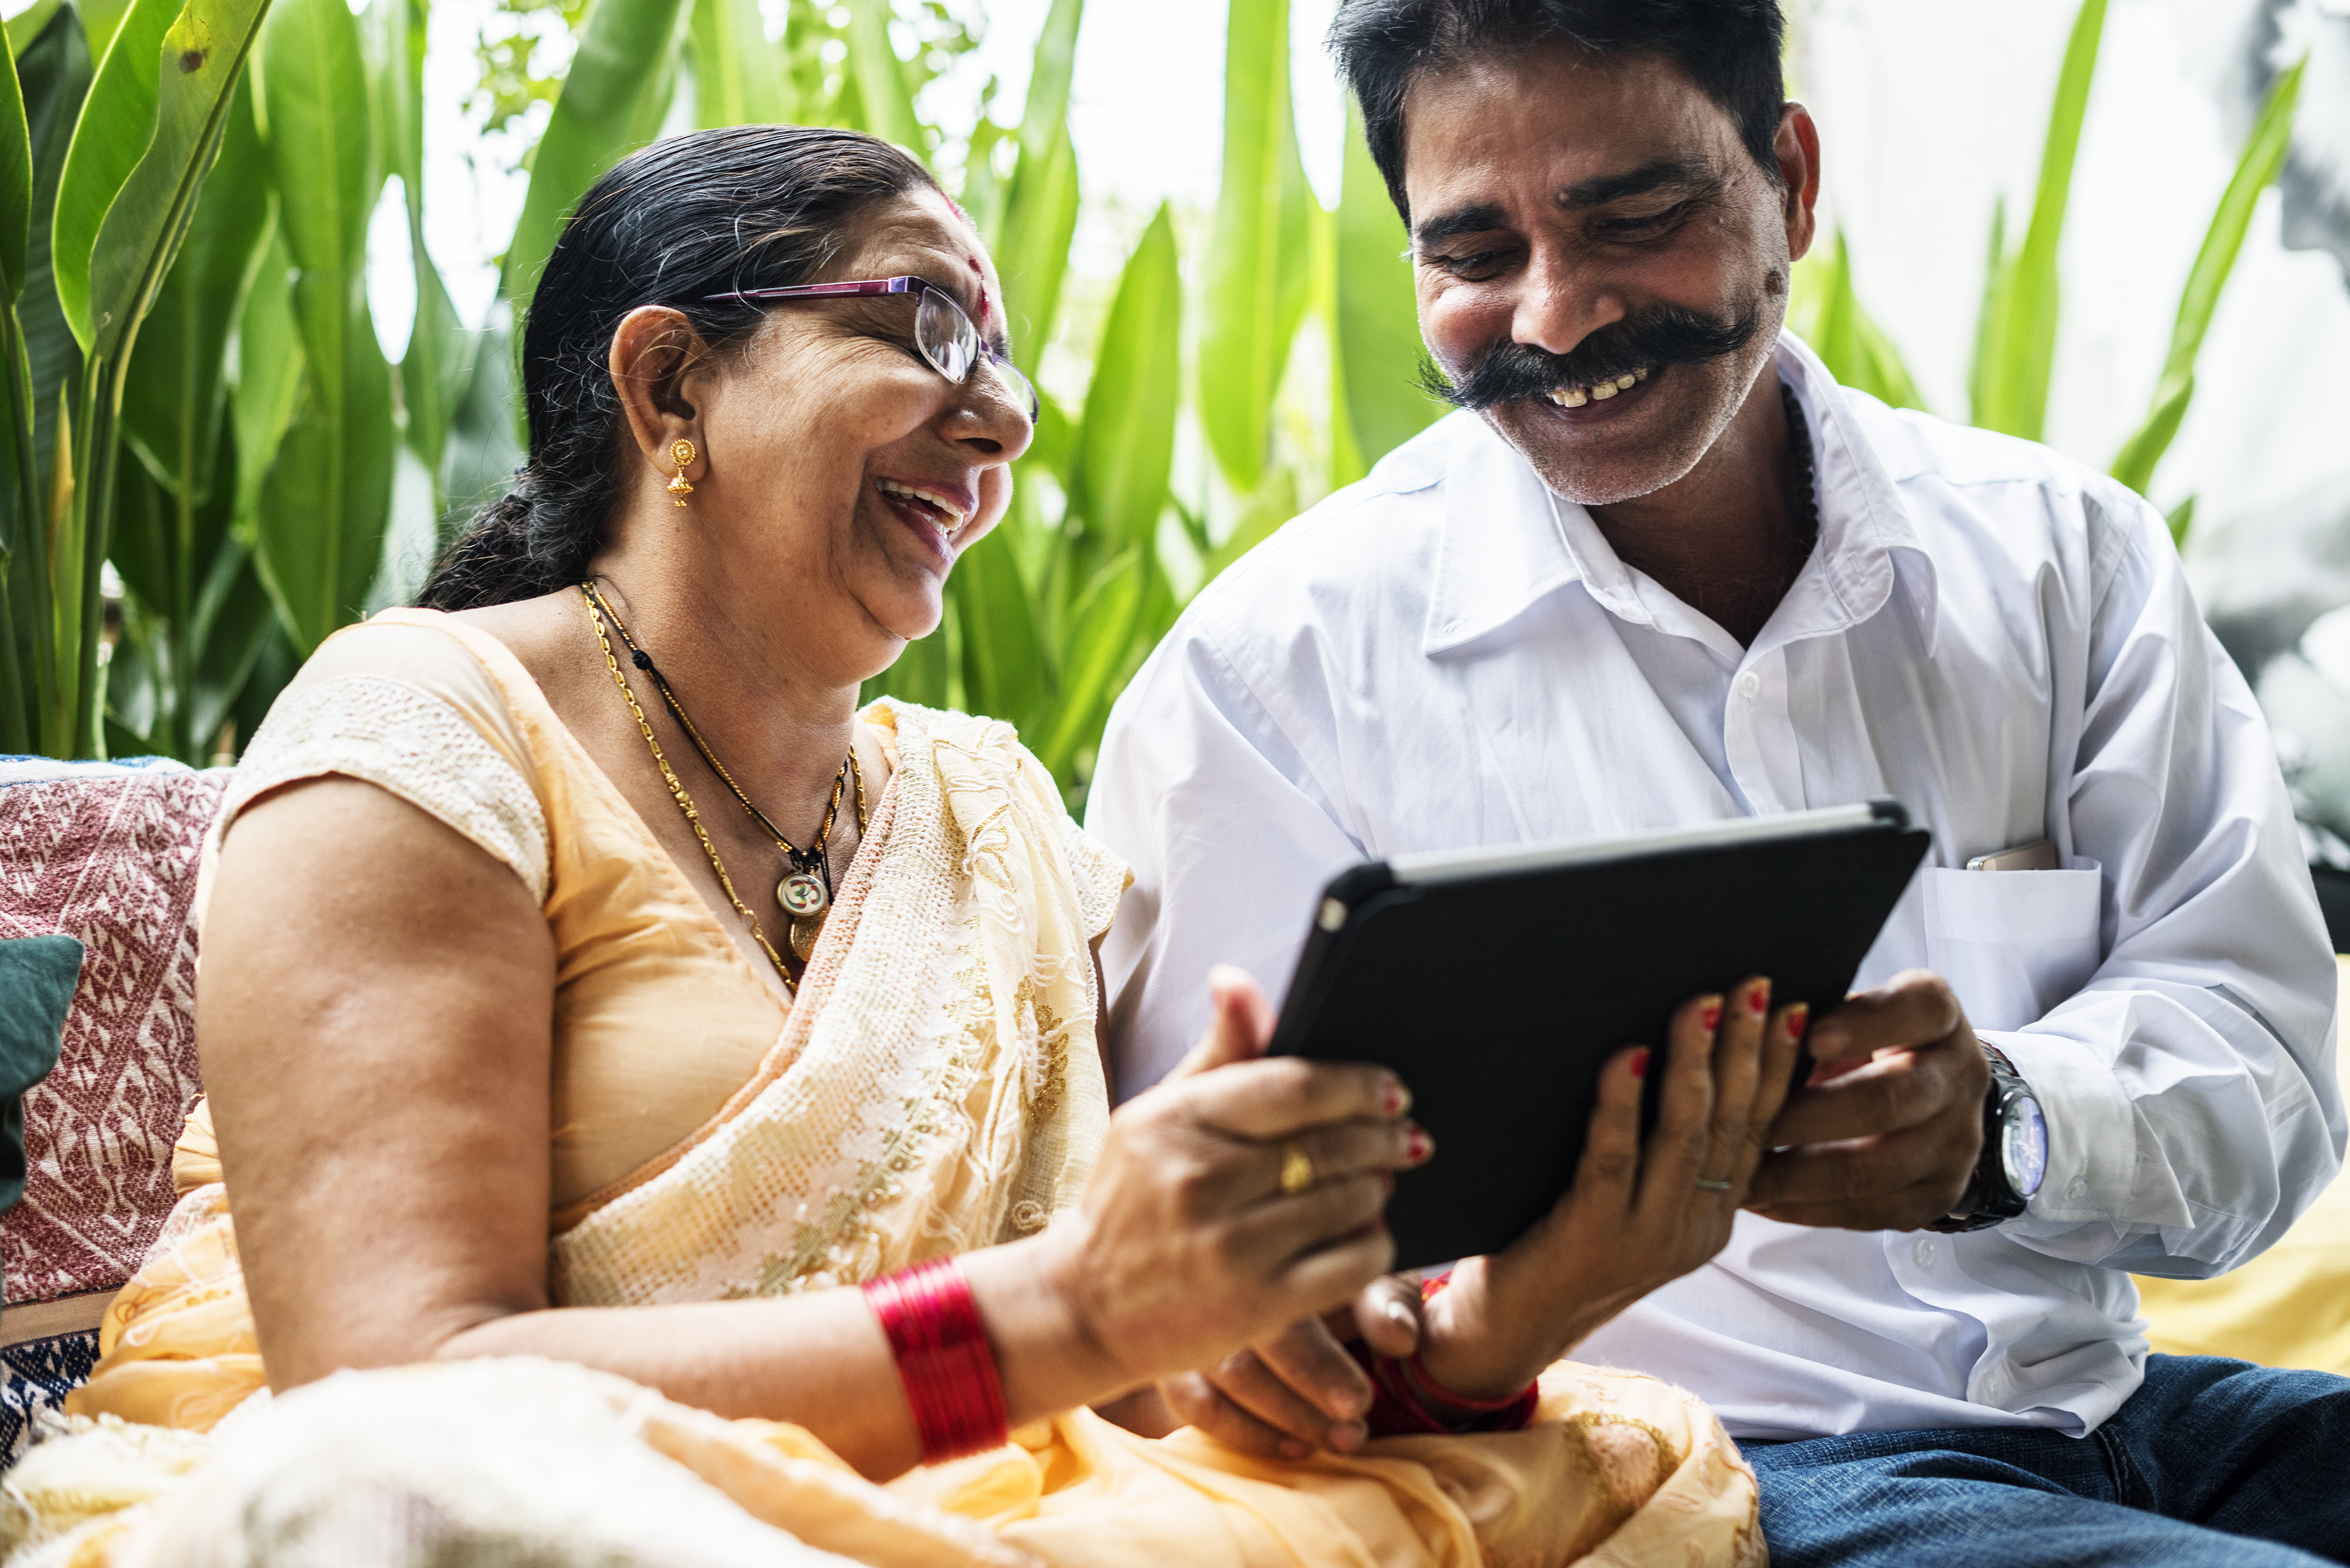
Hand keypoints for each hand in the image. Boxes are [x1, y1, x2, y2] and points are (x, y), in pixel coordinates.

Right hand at [1043, 966, 1432, 1394]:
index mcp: (1175, 1121)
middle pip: (1328, 1145)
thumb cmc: (1130, 1200)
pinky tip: (1367, 1233)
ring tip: (1379, 1180)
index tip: (1391, 1090)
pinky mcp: (1256, 1306)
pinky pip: (1350, 1265)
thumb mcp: (1156, 1117)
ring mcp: (1229, 1247)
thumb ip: (1215, 1053)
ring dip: (1377, 1188)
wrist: (1085, 1306)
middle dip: (1382, 1137)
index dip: (1357, 1086)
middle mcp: (1199, 1180)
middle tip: (1405, 1136)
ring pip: (1346, 1201)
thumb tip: (1237, 980)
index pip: (1293, 1087)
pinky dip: (1372, 1244)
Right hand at [1155, 1274, 1423, 1458]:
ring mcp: (1189, 1315)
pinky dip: (1244, 1432)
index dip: (1319, 1365)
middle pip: (1244, 1348)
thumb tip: (1399, 1338)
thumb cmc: (1331, 1276)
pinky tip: (1292, 1446)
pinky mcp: (1171, 1355)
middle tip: (1354, 1427)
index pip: (1282, 1307)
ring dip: (1284, 1419)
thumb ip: (1386, 1303)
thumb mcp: (1366, 1277)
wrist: (1283, 1275)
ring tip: (1340, 1440)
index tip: (1357, 1403)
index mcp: (1271, 1245)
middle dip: (1303, 1397)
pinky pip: (1195, 1403)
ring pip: (1223, 1377)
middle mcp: (1220, 1276)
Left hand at [1419, 979, 1806, 1399]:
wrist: (1504, 1332)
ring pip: (1684, 1136)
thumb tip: (1666, 1051)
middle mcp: (1691, 1228)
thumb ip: (1658, 1147)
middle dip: (1747, 1048)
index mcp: (1709, 1215)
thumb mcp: (1628, 1198)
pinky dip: (1622, 1105)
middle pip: (1730, 1123)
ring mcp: (1645, 1236)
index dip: (1779, 1067)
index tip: (1796, 1008)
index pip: (1756, 1128)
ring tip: (1702, 1004)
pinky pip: (1613, 1160)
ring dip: (1695, 1063)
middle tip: (1756, 984)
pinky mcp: (1592, 1237)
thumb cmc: (1557, 1244)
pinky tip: (1627, 1057)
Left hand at [1743, 969, 1987, 1230]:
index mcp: (1938, 1016)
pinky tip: (1762, 1200)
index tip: (1807, 1036)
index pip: (1917, 1009)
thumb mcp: (1851, 1009)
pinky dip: (1808, 1208)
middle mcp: (1960, 1076)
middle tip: (1744, 1122)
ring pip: (1877, 1168)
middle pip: (1890, 1099)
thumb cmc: (1868, 1039)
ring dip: (1799, 1175)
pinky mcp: (1939, 1193)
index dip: (1864, 1023)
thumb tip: (1745, 1019)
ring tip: (1741, 1173)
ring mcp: (1957, 1141)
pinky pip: (1872, 1211)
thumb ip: (1811, 1011)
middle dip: (1808, 1116)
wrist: (1929, 1091)